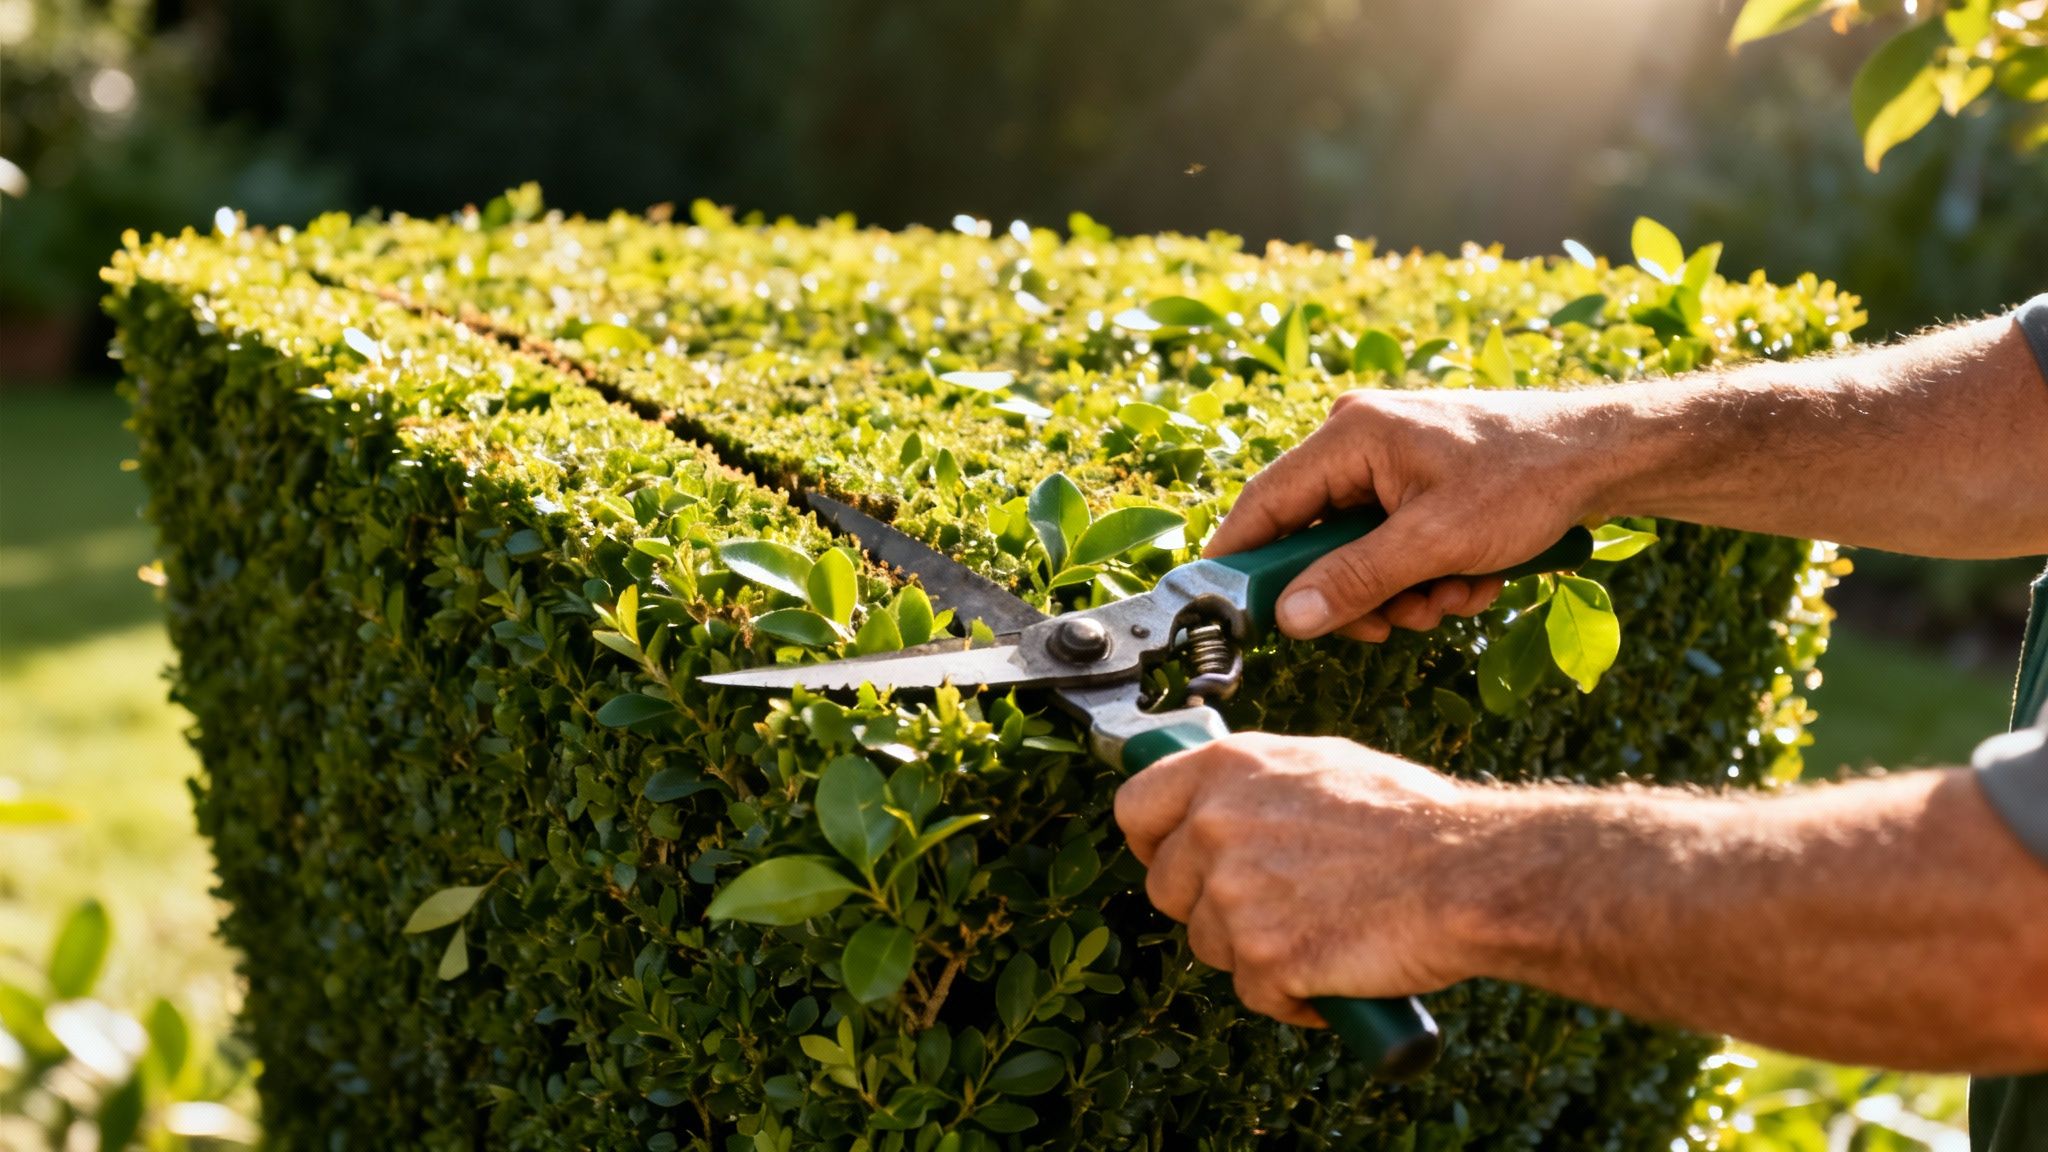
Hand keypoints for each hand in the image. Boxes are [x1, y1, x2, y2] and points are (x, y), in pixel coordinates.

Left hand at [1112, 732, 1483, 1027]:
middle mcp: (1216, 826)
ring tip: (1320, 928)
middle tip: (1272, 904)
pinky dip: (1289, 995)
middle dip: (1207, 905)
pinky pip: (1252, 993)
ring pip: (1208, 944)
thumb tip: (1208, 802)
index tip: (1172, 857)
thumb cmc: (1408, 819)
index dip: (1150, 841)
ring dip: (1253, 950)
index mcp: (1227, 769)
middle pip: (1164, 887)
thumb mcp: (1317, 765)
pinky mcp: (1262, 957)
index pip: (1134, 807)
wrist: (1464, 874)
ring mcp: (1234, 894)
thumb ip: (1249, 786)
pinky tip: (1333, 968)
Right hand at [1205, 388, 1606, 639]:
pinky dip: (1426, 573)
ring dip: (1402, 591)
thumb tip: (1290, 620)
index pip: (1265, 504)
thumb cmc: (1527, 479)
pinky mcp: (1415, 482)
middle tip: (1396, 622)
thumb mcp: (1437, 542)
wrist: (1602, 456)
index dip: (1242, 562)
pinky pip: (1392, 544)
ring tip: (1457, 593)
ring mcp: (1388, 461)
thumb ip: (1356, 580)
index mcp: (1350, 436)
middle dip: (1359, 591)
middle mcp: (1358, 441)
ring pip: (1358, 552)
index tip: (1231, 613)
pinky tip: (1472, 576)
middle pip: (1314, 539)